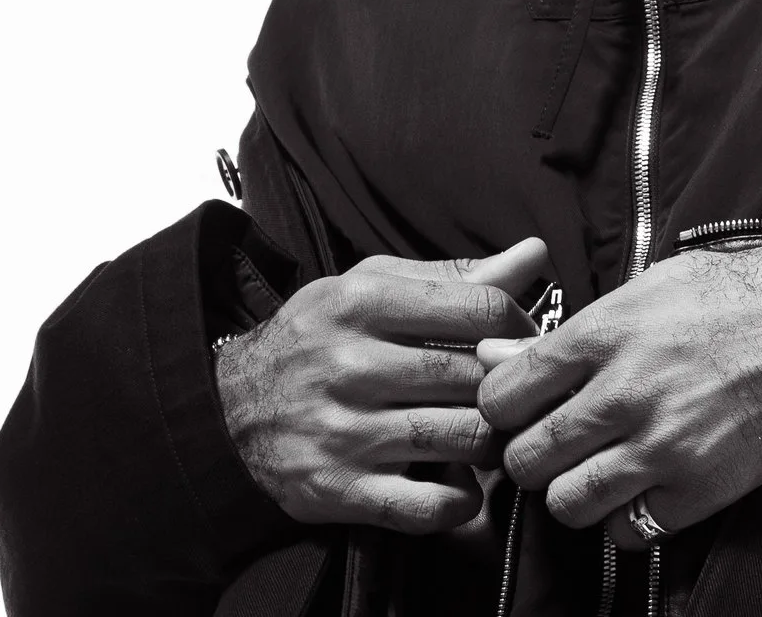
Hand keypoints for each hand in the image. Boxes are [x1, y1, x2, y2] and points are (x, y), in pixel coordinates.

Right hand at [216, 236, 551, 532]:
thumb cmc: (317, 337)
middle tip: (524, 392)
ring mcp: (345, 432)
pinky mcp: (339, 489)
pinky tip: (465, 484)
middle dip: (512, 386)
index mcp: (364, 303)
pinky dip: (459, 502)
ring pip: (461, 437)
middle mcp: (352, 365)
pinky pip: (423, 506)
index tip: (524, 339)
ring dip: (495, 440)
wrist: (227, 409)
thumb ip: (454, 276)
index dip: (521, 325)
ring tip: (496, 431)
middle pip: (474, 376)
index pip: (480, 308)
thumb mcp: (372, 287)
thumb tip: (534, 255)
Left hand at [478, 230, 761, 548]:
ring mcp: (660, 448)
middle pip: (527, 457)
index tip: (518, 407)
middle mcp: (625, 393)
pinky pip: (625, 531)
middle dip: (530, 454)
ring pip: (565, 503)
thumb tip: (495, 354)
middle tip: (552, 443)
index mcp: (607, 333)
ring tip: (591, 469)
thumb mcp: (646, 289)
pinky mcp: (694, 490)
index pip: (506, 392)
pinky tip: (636, 487)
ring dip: (570, 491)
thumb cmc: (731, 300)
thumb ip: (568, 331)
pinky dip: (622, 517)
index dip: (502, 405)